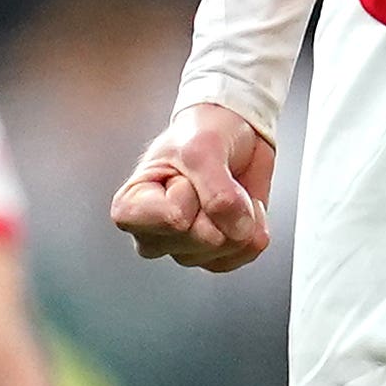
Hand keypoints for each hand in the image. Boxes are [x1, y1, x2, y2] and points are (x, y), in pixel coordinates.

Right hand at [111, 102, 275, 270]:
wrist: (232, 130)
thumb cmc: (200, 133)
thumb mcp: (202, 148)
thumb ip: (216, 191)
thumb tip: (238, 231)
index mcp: (132, 208)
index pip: (173, 220)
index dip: (188, 192)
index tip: (180, 173)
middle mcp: (154, 235)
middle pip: (204, 239)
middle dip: (217, 204)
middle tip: (203, 179)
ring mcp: (185, 248)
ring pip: (227, 248)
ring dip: (238, 214)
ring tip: (223, 187)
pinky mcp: (215, 256)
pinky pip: (246, 254)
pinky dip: (254, 226)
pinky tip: (242, 206)